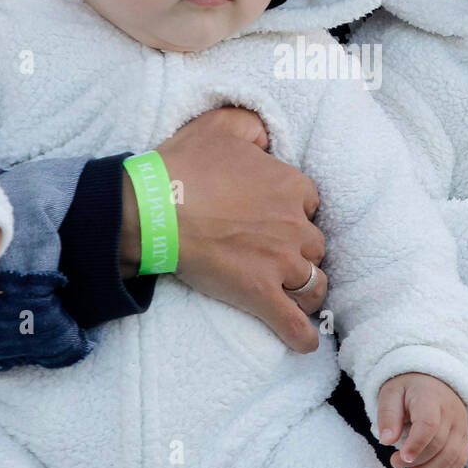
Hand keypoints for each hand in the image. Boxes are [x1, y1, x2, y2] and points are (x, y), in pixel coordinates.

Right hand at [121, 107, 326, 352]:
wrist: (153, 210)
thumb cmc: (183, 167)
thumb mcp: (221, 125)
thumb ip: (253, 126)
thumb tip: (267, 138)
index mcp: (291, 185)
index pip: (310, 202)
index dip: (295, 210)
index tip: (277, 216)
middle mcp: (294, 224)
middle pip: (314, 244)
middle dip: (299, 249)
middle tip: (276, 253)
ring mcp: (280, 262)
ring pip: (314, 282)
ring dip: (307, 288)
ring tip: (294, 293)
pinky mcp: (260, 293)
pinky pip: (294, 324)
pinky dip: (302, 336)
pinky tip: (304, 341)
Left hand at [377, 372, 467, 467]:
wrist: (433, 379)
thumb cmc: (408, 387)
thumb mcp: (391, 393)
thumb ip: (388, 415)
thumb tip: (386, 441)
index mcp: (430, 397)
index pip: (429, 424)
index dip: (416, 444)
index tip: (402, 458)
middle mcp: (450, 412)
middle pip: (440, 444)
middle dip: (418, 461)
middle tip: (395, 464)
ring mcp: (460, 425)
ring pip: (453, 455)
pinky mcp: (464, 436)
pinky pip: (461, 459)